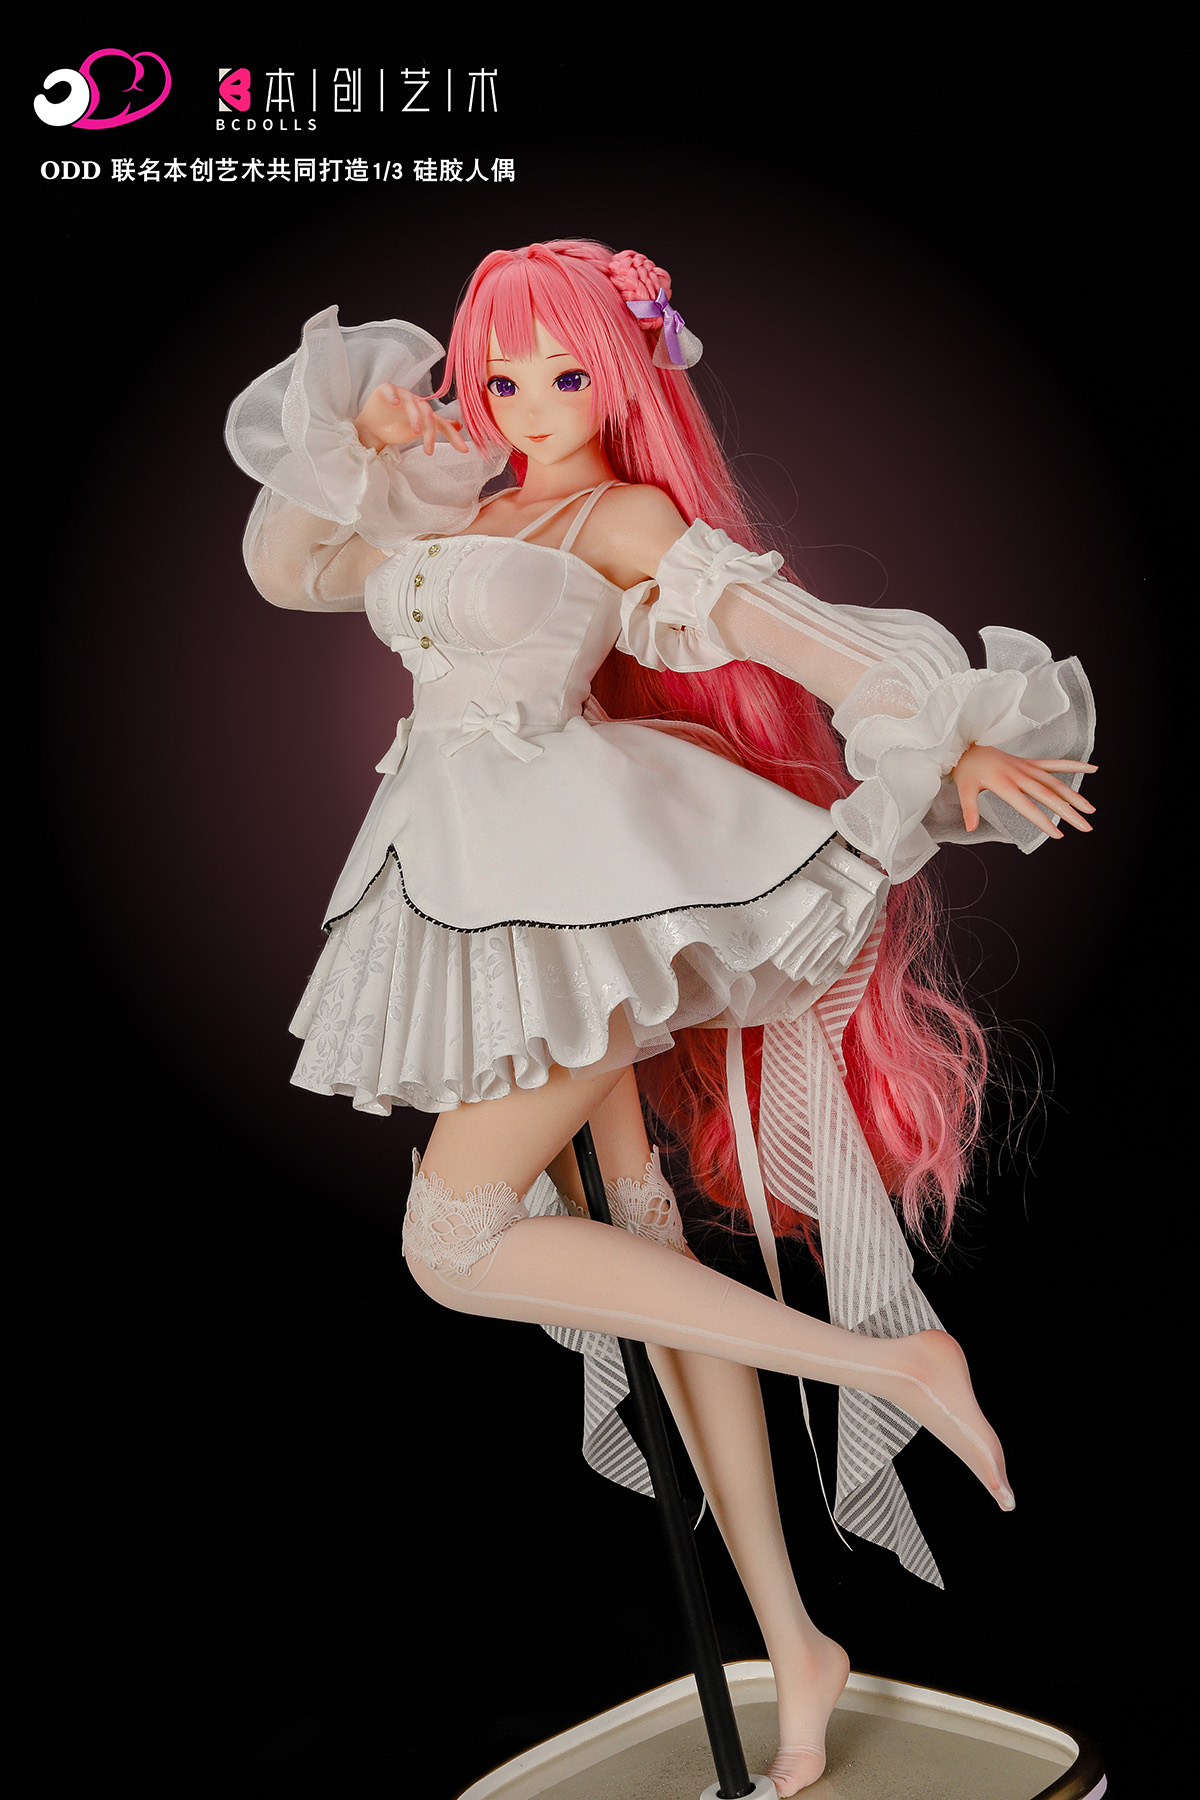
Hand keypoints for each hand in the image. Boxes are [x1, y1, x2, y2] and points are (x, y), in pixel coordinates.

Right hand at [353, 385, 470, 455]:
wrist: (373, 426)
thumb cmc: (397, 426)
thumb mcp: (420, 429)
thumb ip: (439, 427)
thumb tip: (460, 426)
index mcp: (425, 411)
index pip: (441, 423)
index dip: (453, 436)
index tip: (464, 450)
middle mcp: (415, 402)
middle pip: (427, 412)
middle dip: (430, 430)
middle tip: (429, 449)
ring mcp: (401, 395)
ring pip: (411, 403)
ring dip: (415, 417)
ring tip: (415, 432)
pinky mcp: (385, 390)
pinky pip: (390, 390)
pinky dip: (393, 395)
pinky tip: (395, 403)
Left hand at [952, 743, 1096, 839]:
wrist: (967, 747)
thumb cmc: (966, 769)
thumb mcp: (963, 789)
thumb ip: (969, 809)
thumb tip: (970, 829)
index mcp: (1004, 784)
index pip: (1028, 807)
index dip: (1044, 821)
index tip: (1058, 834)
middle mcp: (1020, 775)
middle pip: (1050, 796)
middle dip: (1069, 813)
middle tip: (1086, 827)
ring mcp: (1027, 768)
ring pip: (1056, 782)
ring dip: (1075, 796)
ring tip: (1091, 810)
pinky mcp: (1030, 763)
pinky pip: (1055, 764)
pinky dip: (1074, 765)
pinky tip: (1092, 768)